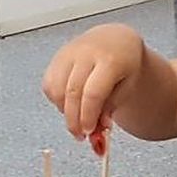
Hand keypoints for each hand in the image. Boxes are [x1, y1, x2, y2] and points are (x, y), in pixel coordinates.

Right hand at [42, 24, 146, 140]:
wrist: (114, 40)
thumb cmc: (123, 64)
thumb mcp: (127, 86)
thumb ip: (110, 108)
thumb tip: (97, 132)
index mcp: (110, 59)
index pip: (93, 93)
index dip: (88, 116)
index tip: (89, 131)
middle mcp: (87, 52)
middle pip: (72, 93)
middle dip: (74, 120)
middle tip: (80, 136)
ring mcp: (69, 53)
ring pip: (56, 90)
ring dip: (64, 112)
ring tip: (77, 119)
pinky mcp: (57, 57)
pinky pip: (49, 85)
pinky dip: (56, 101)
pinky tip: (69, 104)